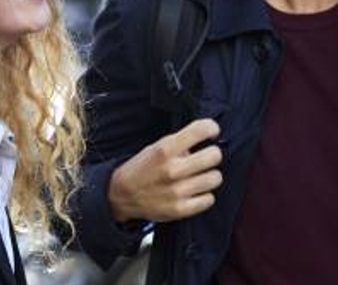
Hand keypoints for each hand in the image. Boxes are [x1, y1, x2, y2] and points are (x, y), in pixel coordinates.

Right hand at [107, 118, 222, 222]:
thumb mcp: (156, 147)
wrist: (121, 196)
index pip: (201, 130)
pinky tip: (195, 192)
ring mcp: (177, 191)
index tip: (212, 132)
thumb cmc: (141, 169)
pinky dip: (204, 196)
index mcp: (165, 149)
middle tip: (205, 157)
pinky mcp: (180, 209)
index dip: (211, 128)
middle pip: (215, 156)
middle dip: (212, 154)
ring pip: (215, 178)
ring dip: (209, 176)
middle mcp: (173, 169)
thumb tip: (204, 140)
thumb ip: (180, 143)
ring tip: (199, 176)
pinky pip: (209, 199)